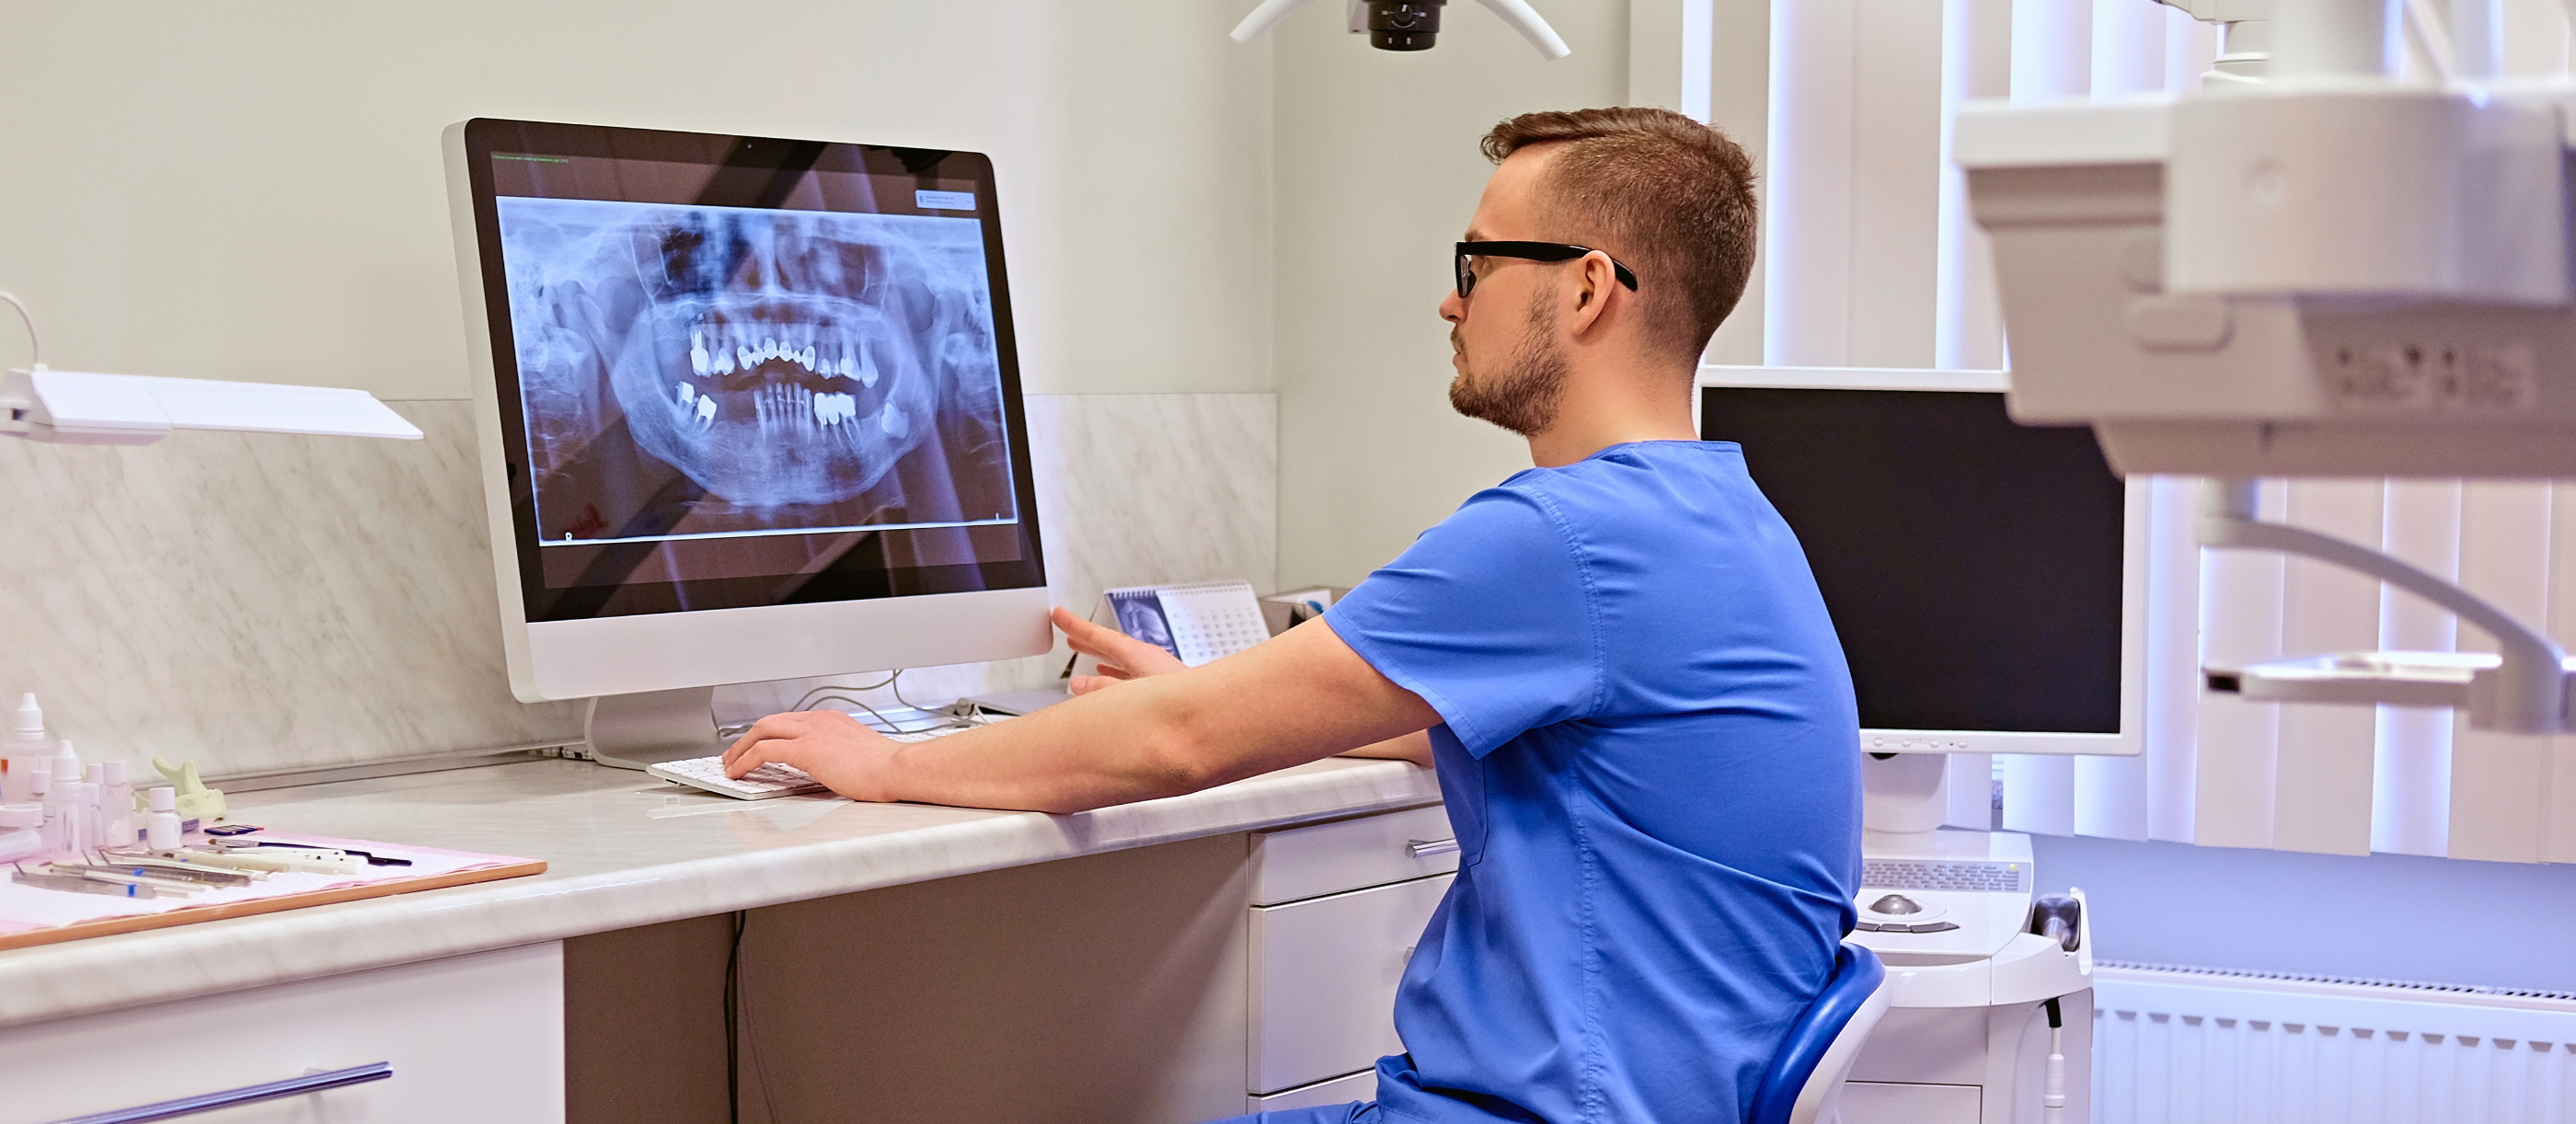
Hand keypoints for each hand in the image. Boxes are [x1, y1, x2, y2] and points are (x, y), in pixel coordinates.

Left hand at [722, 709, 903, 799]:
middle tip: (734, 754)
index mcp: (833, 721)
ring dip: (740, 748)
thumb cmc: (889, 769)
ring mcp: (812, 731)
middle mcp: (819, 720)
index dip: (769, 734)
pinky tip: (739, 772)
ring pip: (761, 730)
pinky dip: (745, 760)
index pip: (790, 722)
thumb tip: (832, 771)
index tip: (760, 747)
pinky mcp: (805, 749)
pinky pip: (763, 750)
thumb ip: (840, 758)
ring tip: (730, 764)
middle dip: (747, 737)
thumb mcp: (859, 757)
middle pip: (770, 721)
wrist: (899, 768)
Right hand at [1053, 605, 1187, 694]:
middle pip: (1109, 643)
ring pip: (1119, 657)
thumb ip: (1102, 688)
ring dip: (1099, 654)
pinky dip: (1113, 670)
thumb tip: (1080, 684)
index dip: (1077, 625)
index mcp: (1138, 655)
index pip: (1100, 635)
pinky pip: (1129, 671)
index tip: (1059, 615)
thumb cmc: (1179, 701)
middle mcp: (1147, 658)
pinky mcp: (1162, 683)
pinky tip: (1108, 676)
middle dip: (1087, 637)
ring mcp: (1155, 669)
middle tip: (1068, 631)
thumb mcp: (1129, 694)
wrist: (1210, 713)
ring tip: (1082, 651)